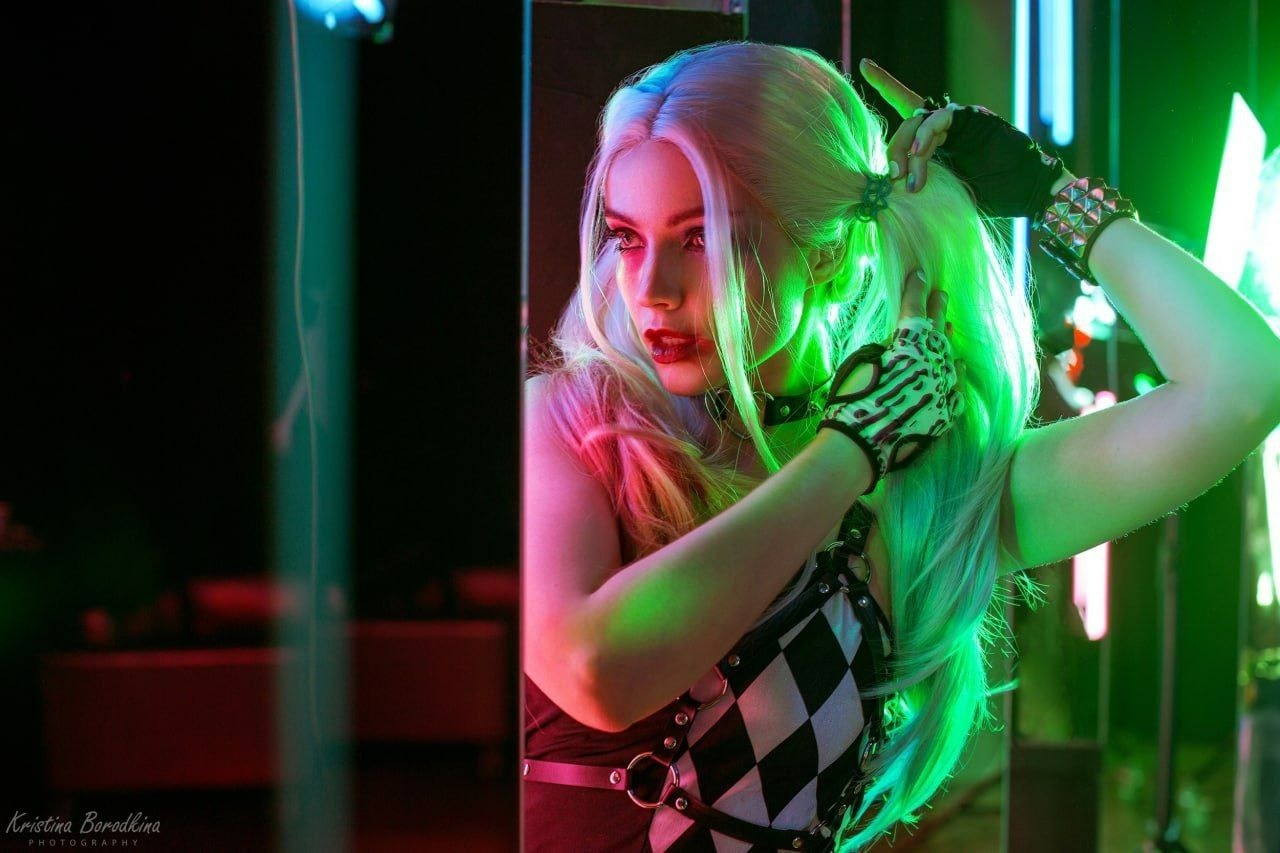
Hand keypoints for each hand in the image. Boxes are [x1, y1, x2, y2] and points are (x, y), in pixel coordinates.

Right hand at [820, 270, 963, 490]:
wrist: (861, 447)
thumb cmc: (852, 401)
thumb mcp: (860, 363)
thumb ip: (882, 350)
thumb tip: (895, 347)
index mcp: (909, 346)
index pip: (914, 310)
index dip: (916, 290)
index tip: (920, 274)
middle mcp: (932, 363)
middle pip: (937, 331)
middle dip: (937, 309)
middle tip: (942, 293)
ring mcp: (942, 389)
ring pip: (949, 358)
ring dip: (946, 342)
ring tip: (948, 328)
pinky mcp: (945, 413)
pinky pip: (956, 389)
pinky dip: (956, 376)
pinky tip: (959, 368)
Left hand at [858, 58, 1069, 215]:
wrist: (1027, 193)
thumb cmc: (987, 197)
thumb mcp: (942, 191)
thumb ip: (920, 180)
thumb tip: (888, 184)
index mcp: (936, 140)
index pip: (906, 108)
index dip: (886, 85)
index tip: (864, 65)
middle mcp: (945, 126)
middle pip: (906, 122)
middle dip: (893, 149)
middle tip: (892, 176)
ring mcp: (959, 119)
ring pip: (918, 120)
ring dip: (909, 149)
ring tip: (908, 178)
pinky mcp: (971, 117)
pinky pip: (940, 117)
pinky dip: (926, 135)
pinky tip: (921, 152)